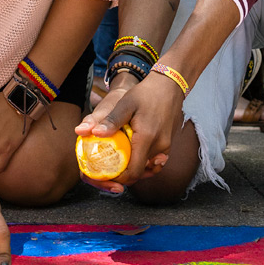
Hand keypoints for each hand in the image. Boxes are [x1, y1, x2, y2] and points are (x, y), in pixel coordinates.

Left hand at [76, 69, 184, 192]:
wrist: (170, 86)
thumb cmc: (146, 93)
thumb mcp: (126, 103)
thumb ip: (111, 120)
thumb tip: (93, 133)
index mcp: (147, 139)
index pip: (133, 172)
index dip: (118, 179)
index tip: (105, 176)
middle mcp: (159, 147)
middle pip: (140, 173)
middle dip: (123, 176)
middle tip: (107, 172)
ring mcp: (166, 147)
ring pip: (147, 169)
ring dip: (133, 171)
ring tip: (117, 166)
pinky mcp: (168, 144)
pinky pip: (155, 162)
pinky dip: (143, 164)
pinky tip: (132, 157)